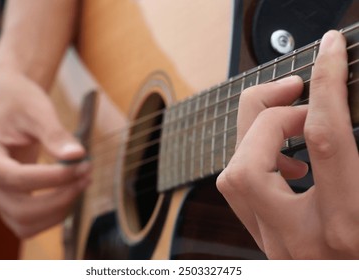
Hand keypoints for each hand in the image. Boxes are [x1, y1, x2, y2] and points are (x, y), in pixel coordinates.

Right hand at [0, 70, 91, 237]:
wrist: (7, 100)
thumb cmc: (18, 100)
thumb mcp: (37, 110)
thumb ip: (55, 135)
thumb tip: (77, 156)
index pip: (18, 179)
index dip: (55, 177)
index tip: (83, 165)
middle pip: (21, 210)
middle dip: (60, 197)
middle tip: (87, 174)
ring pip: (25, 223)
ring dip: (58, 210)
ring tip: (82, 182)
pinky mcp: (7, 198)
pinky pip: (28, 221)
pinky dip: (53, 213)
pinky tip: (71, 190)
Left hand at [217, 30, 358, 258]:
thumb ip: (355, 151)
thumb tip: (335, 108)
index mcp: (347, 226)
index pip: (325, 138)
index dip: (327, 84)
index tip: (330, 51)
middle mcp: (299, 239)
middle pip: (249, 162)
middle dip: (271, 114)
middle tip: (300, 94)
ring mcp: (275, 244)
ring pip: (232, 177)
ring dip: (255, 135)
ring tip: (291, 122)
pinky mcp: (265, 241)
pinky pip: (238, 190)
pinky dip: (252, 160)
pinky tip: (286, 160)